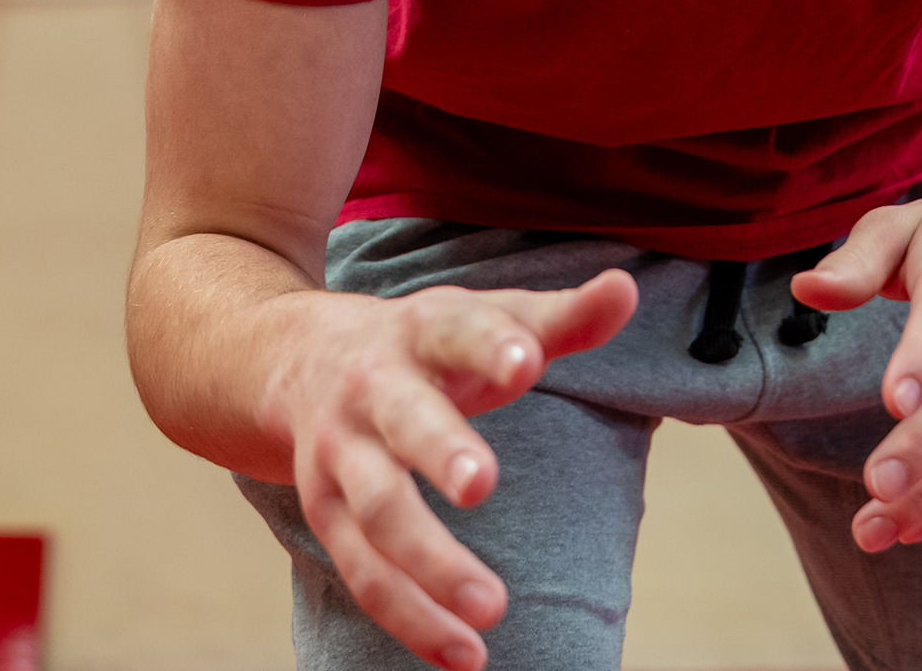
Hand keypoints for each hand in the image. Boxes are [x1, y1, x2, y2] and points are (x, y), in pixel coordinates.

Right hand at [267, 268, 635, 669]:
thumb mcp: (483, 316)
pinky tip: (464, 654)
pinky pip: (364, 574)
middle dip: (440, 450)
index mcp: (421, 331)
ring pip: (377, 513)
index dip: (491, 344)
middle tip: (482, 483)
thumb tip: (627, 287)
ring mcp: (341, 455)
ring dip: (429, 562)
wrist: (294, 358)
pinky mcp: (325, 515)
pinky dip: (410, 619)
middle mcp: (372, 390)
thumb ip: (560, 316)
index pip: (458, 330)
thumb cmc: (423, 343)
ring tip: (491, 608)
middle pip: (404, 422)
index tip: (528, 361)